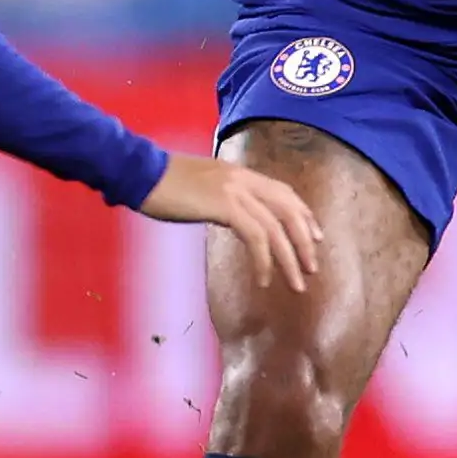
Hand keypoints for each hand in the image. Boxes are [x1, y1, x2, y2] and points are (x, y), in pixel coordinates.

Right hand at [144, 153, 323, 291]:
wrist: (141, 173)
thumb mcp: (202, 186)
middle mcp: (244, 179)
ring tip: (296, 283)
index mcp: (240, 173)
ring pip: (276, 228)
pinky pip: (256, 237)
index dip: (303, 215)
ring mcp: (236, 190)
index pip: (284, 192)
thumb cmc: (163, 184)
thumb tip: (234, 216)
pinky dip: (264, 261)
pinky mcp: (225, 205)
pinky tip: (263, 279)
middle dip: (305, 241)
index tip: (315, 237)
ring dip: (290, 259)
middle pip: (288, 210)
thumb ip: (223, 197)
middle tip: (312, 267)